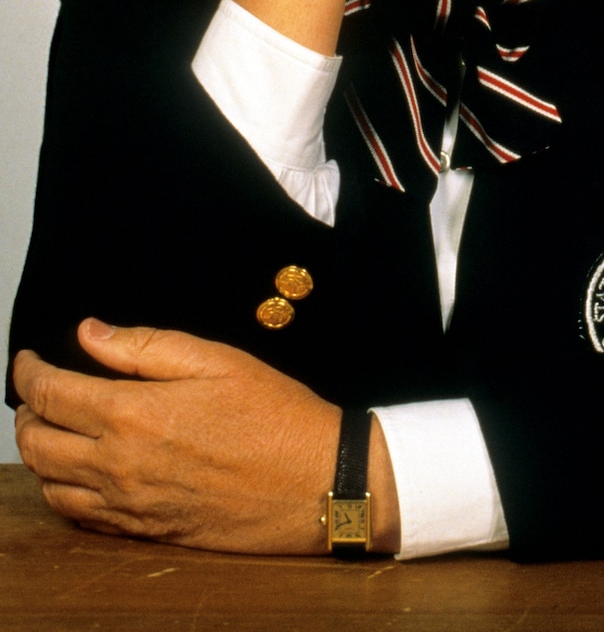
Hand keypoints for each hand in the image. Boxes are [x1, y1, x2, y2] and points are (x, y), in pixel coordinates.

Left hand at [14, 319, 397, 554]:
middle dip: (26, 411)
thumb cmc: (274, 414)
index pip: (50, 394)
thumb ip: (144, 346)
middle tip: (37, 389)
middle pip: (37, 442)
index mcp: (134, 416)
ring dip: (40, 451)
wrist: (316, 482)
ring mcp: (129, 505)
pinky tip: (77, 470)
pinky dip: (61, 490)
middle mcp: (120, 466)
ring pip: (50, 484)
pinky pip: (78, 516)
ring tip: (53, 426)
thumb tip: (89, 332)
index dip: (28, 372)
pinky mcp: (144, 530)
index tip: (27, 358)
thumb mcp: (215, 359)